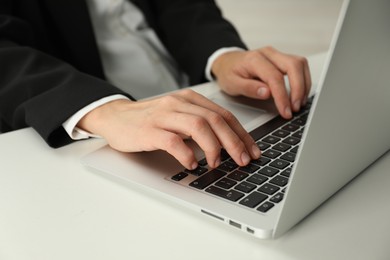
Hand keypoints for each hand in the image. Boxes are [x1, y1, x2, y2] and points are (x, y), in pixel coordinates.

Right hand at [77, 89, 260, 169]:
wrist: (116, 117)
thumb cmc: (150, 120)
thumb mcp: (178, 116)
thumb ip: (200, 124)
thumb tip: (228, 144)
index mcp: (190, 99)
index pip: (223, 114)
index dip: (241, 134)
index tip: (252, 150)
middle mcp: (179, 103)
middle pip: (215, 120)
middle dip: (234, 142)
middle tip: (243, 160)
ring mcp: (164, 116)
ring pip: (199, 126)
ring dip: (213, 148)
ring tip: (217, 164)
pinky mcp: (150, 130)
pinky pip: (173, 141)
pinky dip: (187, 154)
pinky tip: (192, 164)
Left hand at [211, 46, 310, 118]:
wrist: (227, 62)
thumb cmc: (229, 73)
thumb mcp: (231, 84)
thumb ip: (249, 88)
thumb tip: (267, 93)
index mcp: (255, 59)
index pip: (275, 77)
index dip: (282, 96)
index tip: (286, 111)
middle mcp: (268, 53)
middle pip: (293, 65)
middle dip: (298, 89)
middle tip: (296, 108)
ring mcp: (277, 54)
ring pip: (300, 64)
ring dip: (303, 84)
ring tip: (299, 103)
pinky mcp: (282, 59)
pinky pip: (299, 66)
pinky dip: (303, 81)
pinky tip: (299, 95)